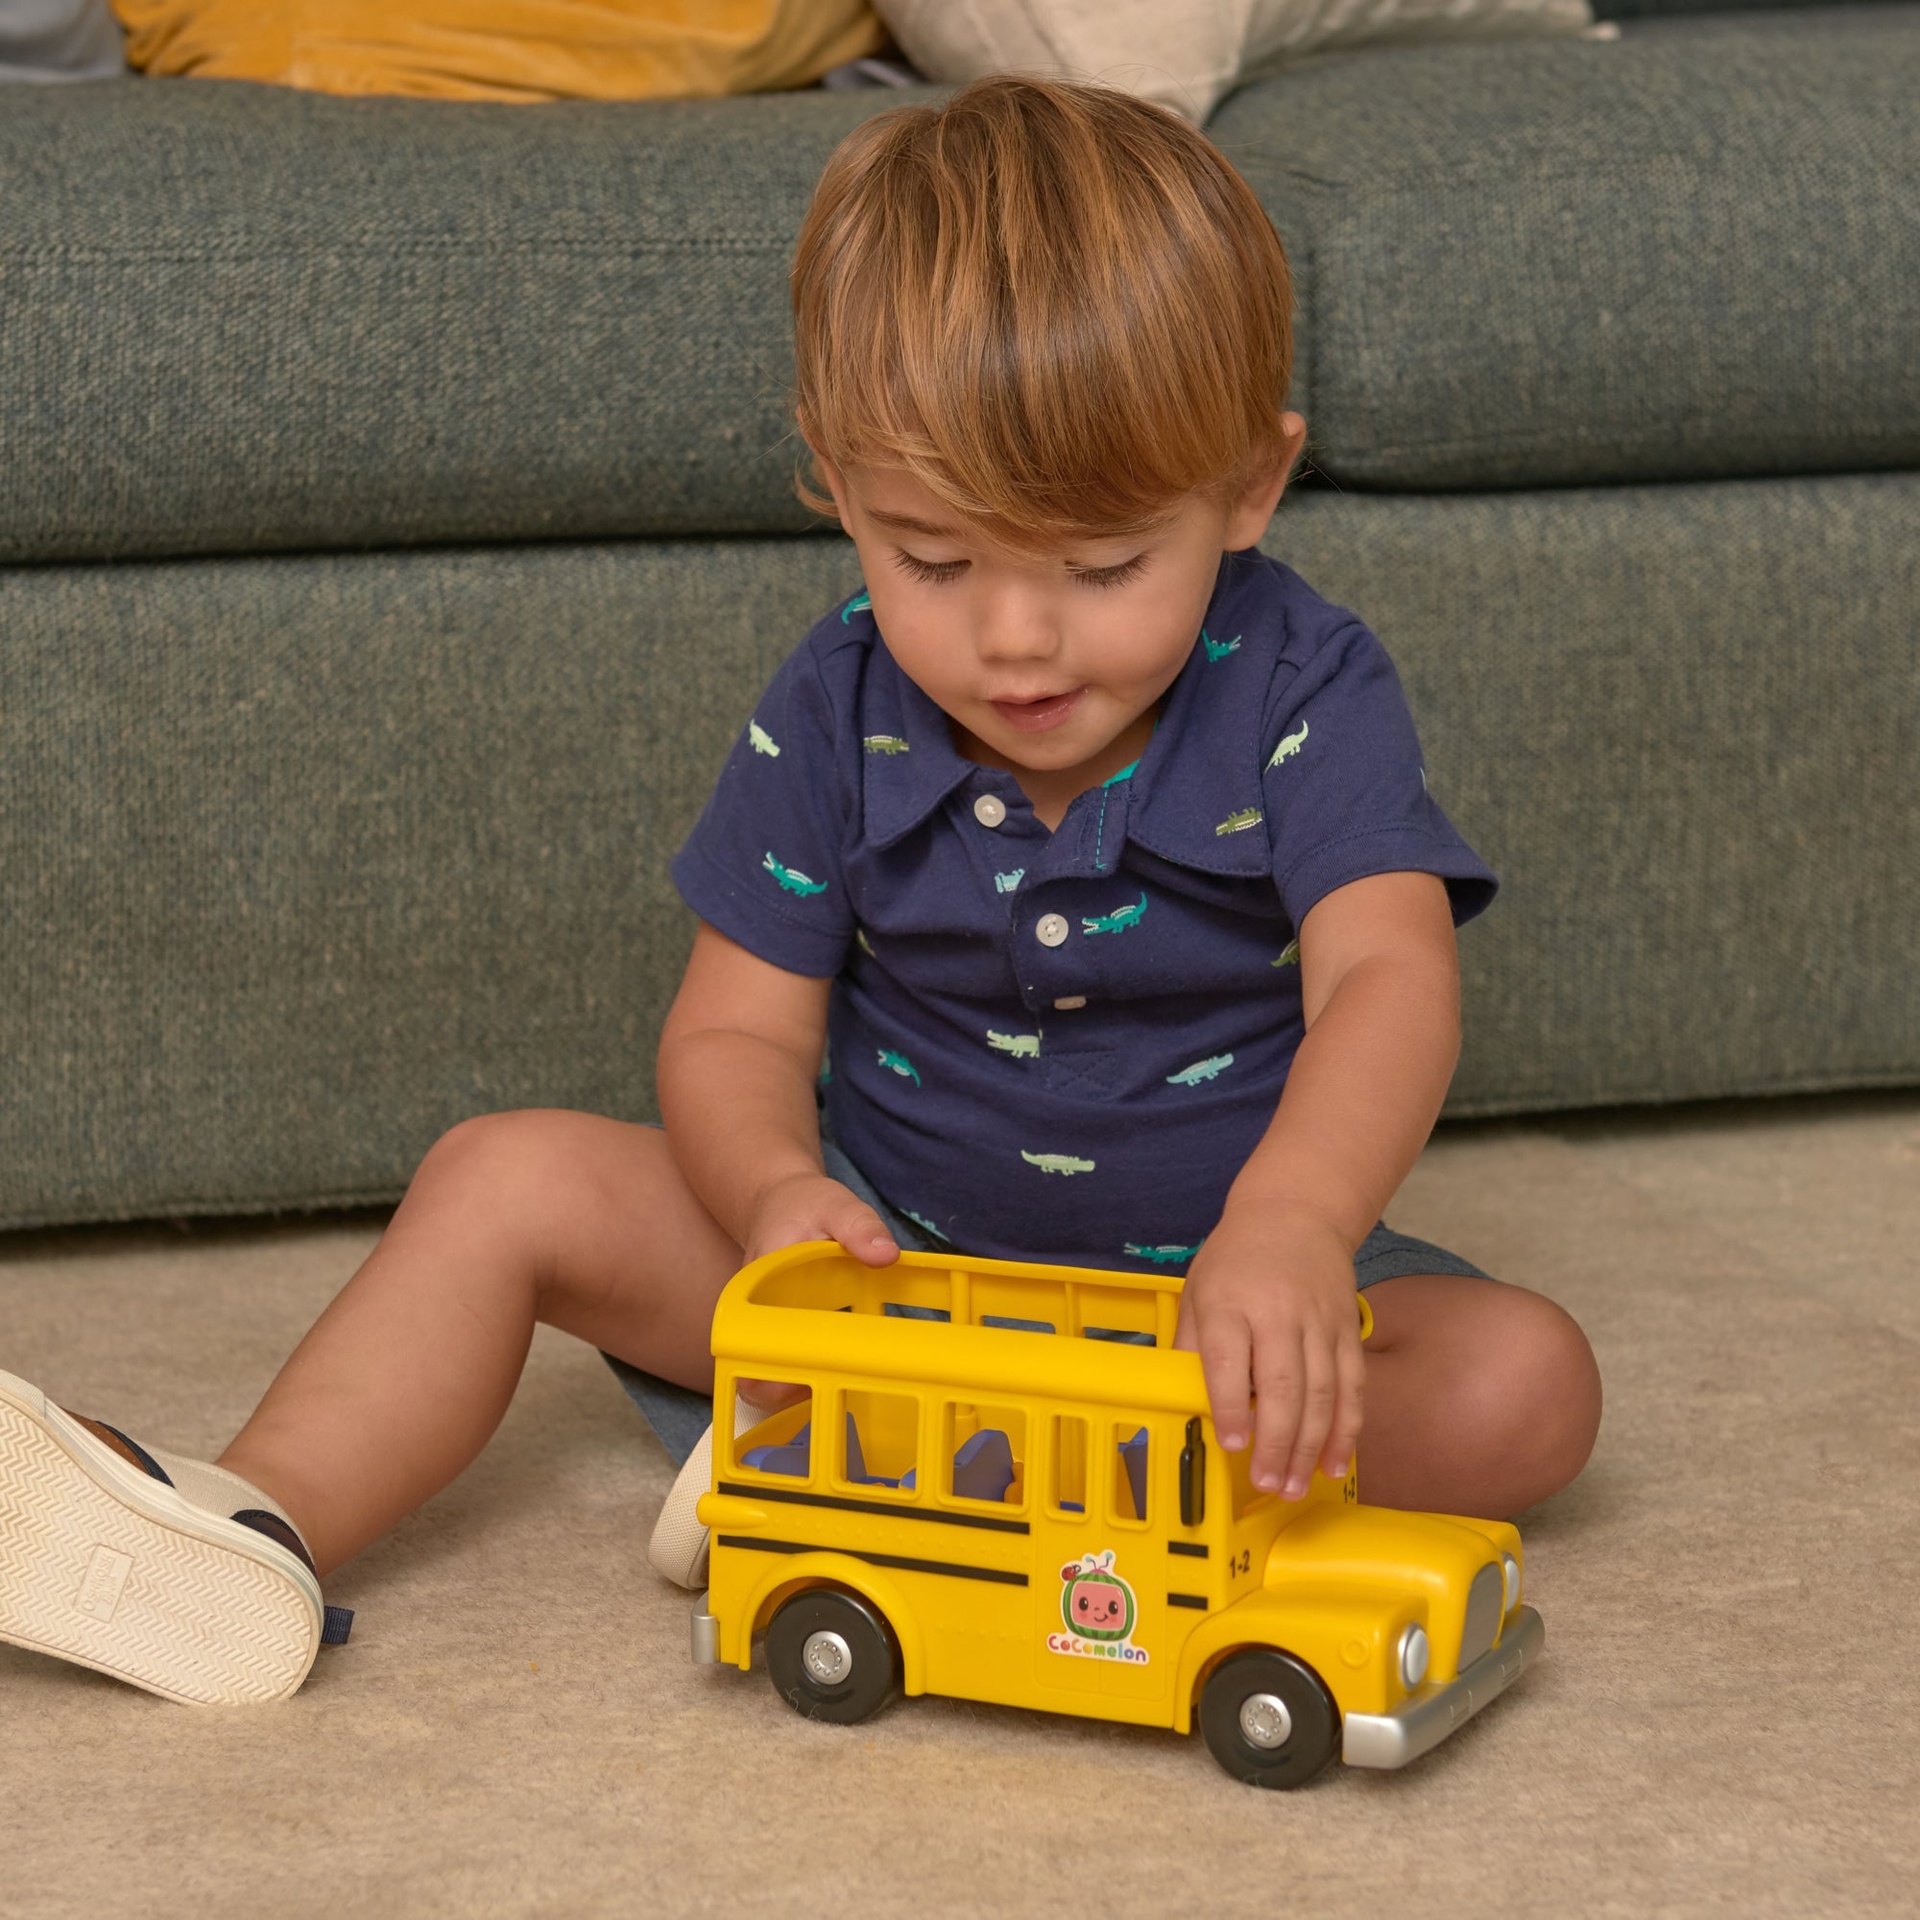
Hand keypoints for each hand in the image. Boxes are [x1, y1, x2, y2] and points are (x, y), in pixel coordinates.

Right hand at [738, 1170, 897, 1411]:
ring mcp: (765, 1327)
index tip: (808, 1382)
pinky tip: (850, 1367)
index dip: (775, 1370)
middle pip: (755, 1373)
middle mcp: (754, 1313)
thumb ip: (860, 1227)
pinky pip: (790, 1363)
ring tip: (851, 1382)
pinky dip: (813, 1371)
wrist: (782, 1201)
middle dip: (787, 1393)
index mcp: (760, 1284)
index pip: (754, 1338)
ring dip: (800, 1389)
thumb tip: (886, 1256)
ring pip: (769, 1378)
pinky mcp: (781, 1333)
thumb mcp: (837, 1205)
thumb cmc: (805, 1203)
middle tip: (839, 1388)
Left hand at [1174, 1201, 1364, 1499]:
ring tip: (1295, 1484)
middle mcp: (1278, 1313)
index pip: (1230, 1362)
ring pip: (1322, 1392)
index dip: (1230, 1407)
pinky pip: (1352, 1387)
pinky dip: (1346, 1429)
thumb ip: (1190, 1345)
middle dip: (1277, 1442)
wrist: (1297, 1211)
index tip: (1232, 1445)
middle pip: (1283, 1385)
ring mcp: (1320, 1323)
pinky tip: (1333, 1461)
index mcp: (1230, 1303)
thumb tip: (1177, 1401)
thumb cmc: (1237, 1257)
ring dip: (1311, 1446)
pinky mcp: (1349, 1330)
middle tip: (1269, 1482)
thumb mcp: (1198, 1289)